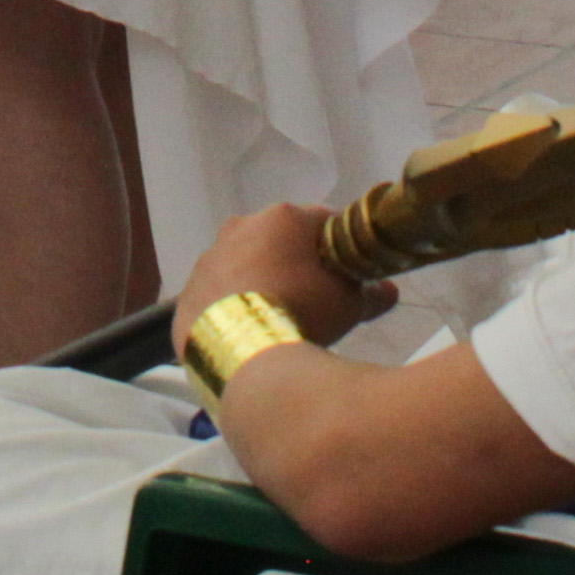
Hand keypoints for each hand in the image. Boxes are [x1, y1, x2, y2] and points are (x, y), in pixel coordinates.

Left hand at [173, 201, 389, 353]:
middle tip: (316, 297)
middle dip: (297, 262)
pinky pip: (218, 293)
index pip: (323, 220)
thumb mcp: (349, 305)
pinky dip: (233, 306)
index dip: (340, 244)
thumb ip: (371, 294)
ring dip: (261, 282)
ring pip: (244, 264)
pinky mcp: (187, 291)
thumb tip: (388, 291)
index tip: (348, 270)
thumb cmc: (304, 315)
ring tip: (278, 319)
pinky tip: (248, 332)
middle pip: (279, 239)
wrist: (246, 355)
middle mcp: (240, 227)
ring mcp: (209, 258)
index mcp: (283, 218)